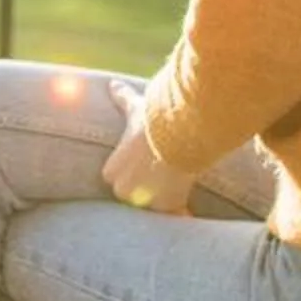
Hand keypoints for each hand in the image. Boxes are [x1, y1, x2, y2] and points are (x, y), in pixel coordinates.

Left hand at [100, 81, 192, 214]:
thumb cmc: (153, 120)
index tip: (147, 168)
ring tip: (176, 189)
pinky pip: (176, 215)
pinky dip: (183, 216)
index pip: (120, 181)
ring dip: (165, 203)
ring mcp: (145, 202)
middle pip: (136, 199)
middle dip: (148, 192)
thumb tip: (112, 84)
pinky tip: (190, 216)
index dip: (135, 175)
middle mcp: (123, 191)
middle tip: (162, 179)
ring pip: (155, 208)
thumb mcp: (134, 108)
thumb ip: (121, 99)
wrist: (176, 131)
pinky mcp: (168, 206)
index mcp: (110, 172)